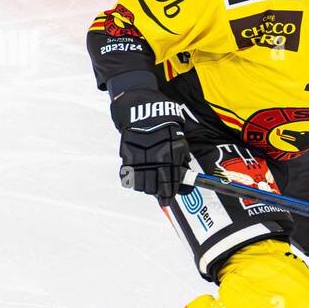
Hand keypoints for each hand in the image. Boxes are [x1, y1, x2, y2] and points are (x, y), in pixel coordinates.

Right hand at [109, 85, 192, 202]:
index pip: (168, 185)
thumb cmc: (165, 123)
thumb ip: (180, 159)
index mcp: (170, 157)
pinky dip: (131, 178)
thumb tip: (182, 177)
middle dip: (156, 191)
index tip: (166, 200)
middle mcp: (154, 160)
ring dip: (144, 185)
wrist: (142, 107)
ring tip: (147, 179)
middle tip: (157, 188)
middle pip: (153, 189)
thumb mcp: (179, 139)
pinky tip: (136, 173)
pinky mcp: (126, 155)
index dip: (167, 195)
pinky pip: (127, 175)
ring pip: (139, 185)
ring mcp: (139, 158)